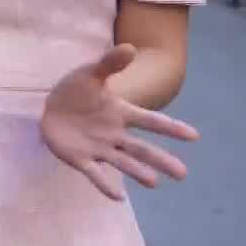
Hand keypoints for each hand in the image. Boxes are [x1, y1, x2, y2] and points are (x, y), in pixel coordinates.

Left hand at [40, 44, 198, 200]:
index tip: (194, 136)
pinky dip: (104, 184)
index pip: (150, 121)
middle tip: (183, 174)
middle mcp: (114, 134)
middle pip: (141, 149)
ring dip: (137, 172)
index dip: (171, 128)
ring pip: (123, 162)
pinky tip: (117, 198)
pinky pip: (94, 173)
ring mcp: (99, 148)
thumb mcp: (90, 73)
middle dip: (161, 160)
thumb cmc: (76, 91)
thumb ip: (110, 63)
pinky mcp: (80, 158)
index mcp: (121, 112)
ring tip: (154, 183)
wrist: (50, 107)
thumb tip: (129, 47)